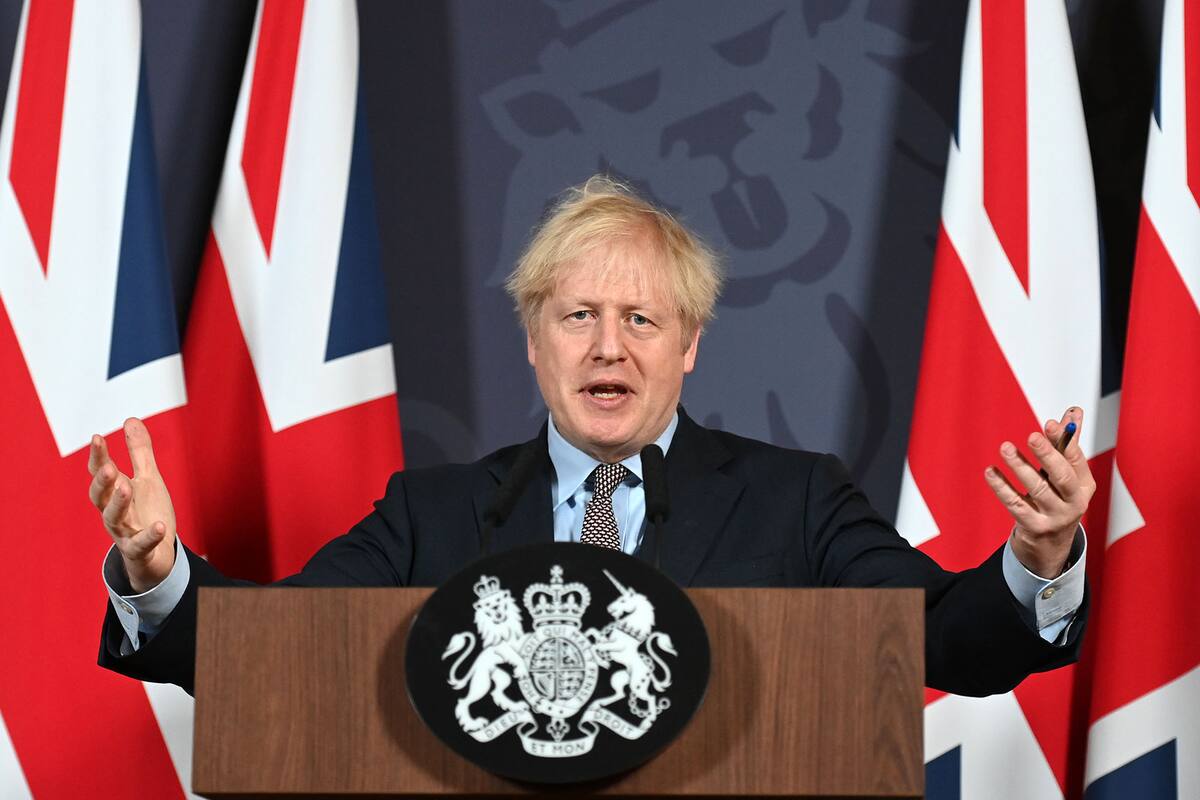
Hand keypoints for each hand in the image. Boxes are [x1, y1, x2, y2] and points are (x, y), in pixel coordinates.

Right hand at [88, 418, 176, 592]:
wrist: (157, 553)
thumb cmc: (148, 512)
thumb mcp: (147, 479)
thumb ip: (139, 452)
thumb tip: (130, 419)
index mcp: (115, 492)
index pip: (101, 472)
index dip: (98, 456)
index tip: (97, 437)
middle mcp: (113, 512)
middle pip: (100, 496)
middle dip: (102, 481)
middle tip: (108, 466)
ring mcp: (124, 532)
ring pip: (113, 519)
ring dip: (118, 503)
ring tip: (127, 487)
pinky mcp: (138, 550)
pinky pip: (140, 545)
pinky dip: (149, 536)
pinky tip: (160, 526)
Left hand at [984, 407, 1095, 577]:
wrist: (1051, 543)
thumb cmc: (1058, 498)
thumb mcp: (1066, 474)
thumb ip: (1067, 443)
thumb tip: (1074, 410)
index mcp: (1085, 485)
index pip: (1076, 460)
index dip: (1063, 441)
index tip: (1050, 422)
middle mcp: (1074, 502)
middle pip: (1062, 477)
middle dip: (1047, 455)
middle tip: (1031, 435)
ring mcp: (1055, 517)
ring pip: (1037, 490)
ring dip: (1020, 467)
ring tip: (1005, 448)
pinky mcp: (1034, 526)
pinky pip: (1015, 504)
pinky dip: (1001, 487)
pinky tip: (990, 471)